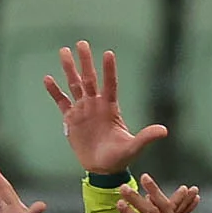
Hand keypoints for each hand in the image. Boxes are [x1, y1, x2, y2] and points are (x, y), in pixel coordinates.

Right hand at [45, 40, 168, 174]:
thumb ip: (146, 137)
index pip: (110, 85)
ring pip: (75, 85)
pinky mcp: (71, 120)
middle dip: (86, 61)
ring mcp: (83, 110)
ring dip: (69, 69)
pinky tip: (47, 79)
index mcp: (110, 108)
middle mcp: (96, 105)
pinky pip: (62, 102)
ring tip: (63, 51)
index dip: (109, 70)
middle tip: (81, 43)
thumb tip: (164, 131)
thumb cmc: (120, 158)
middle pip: (90, 79)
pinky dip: (54, 91)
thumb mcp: (134, 147)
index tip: (108, 53)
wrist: (103, 169)